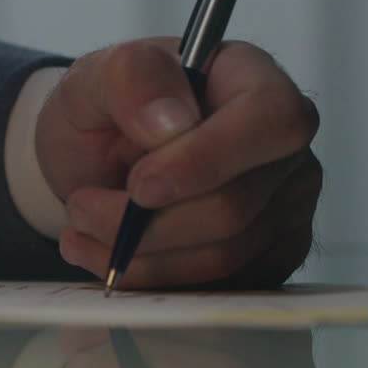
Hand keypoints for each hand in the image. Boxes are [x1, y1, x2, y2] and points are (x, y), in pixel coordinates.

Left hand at [36, 38, 320, 287]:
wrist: (100, 159)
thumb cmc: (108, 109)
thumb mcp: (95, 76)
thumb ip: (131, 78)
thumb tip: (171, 121)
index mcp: (255, 80)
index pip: (272, 121)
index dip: (208, 160)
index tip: (138, 185)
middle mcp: (283, 147)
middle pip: (235, 206)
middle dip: (147, 224)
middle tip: (82, 209)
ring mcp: (284, 206)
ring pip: (223, 257)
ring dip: (139, 255)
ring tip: (84, 231)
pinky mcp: (267, 257)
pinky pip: (217, 290)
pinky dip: (152, 281)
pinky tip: (110, 255)